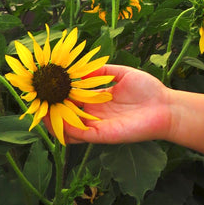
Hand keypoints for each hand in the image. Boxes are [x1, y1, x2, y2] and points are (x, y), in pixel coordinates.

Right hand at [52, 65, 177, 144]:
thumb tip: (81, 68)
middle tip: (37, 100)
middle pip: (66, 115)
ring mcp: (98, 125)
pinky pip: (81, 134)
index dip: (59, 93)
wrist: (166, 107)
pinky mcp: (104, 135)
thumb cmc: (148, 89)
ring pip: (69, 128)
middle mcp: (95, 114)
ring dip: (55, 122)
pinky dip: (69, 129)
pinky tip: (60, 119)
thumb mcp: (122, 73)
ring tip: (42, 112)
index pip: (72, 98)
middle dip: (51, 109)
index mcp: (98, 99)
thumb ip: (102, 70)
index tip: (45, 85)